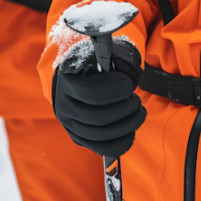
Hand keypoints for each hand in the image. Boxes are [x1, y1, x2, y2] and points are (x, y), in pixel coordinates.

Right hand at [53, 38, 145, 157]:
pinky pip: (101, 148)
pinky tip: (131, 130)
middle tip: (135, 99)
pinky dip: (121, 142)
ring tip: (137, 111)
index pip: (90, 92)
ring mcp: (69, 124)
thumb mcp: (108, 52)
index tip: (127, 84)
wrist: (80, 75)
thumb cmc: (98, 62)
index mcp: (67, 79)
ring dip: (127, 124)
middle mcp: (63, 104)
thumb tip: (129, 71)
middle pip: (97, 117)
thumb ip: (120, 57)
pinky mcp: (79, 138)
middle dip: (125, 108)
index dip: (114, 90)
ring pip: (100, 135)